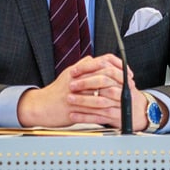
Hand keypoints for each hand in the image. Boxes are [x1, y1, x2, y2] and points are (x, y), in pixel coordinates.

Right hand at [17, 54, 135, 127]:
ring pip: (100, 93)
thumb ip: (82, 66)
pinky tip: (113, 110)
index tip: (126, 72)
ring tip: (124, 97)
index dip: (117, 66)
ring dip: (115, 96)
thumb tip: (93, 59)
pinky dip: (104, 109)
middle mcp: (77, 80)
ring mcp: (76, 94)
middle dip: (119, 81)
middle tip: (129, 85)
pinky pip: (93, 108)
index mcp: (78, 70)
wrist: (41, 107)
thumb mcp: (68, 74)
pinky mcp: (74, 108)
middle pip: (104, 75)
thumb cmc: (56, 92)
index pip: (102, 61)